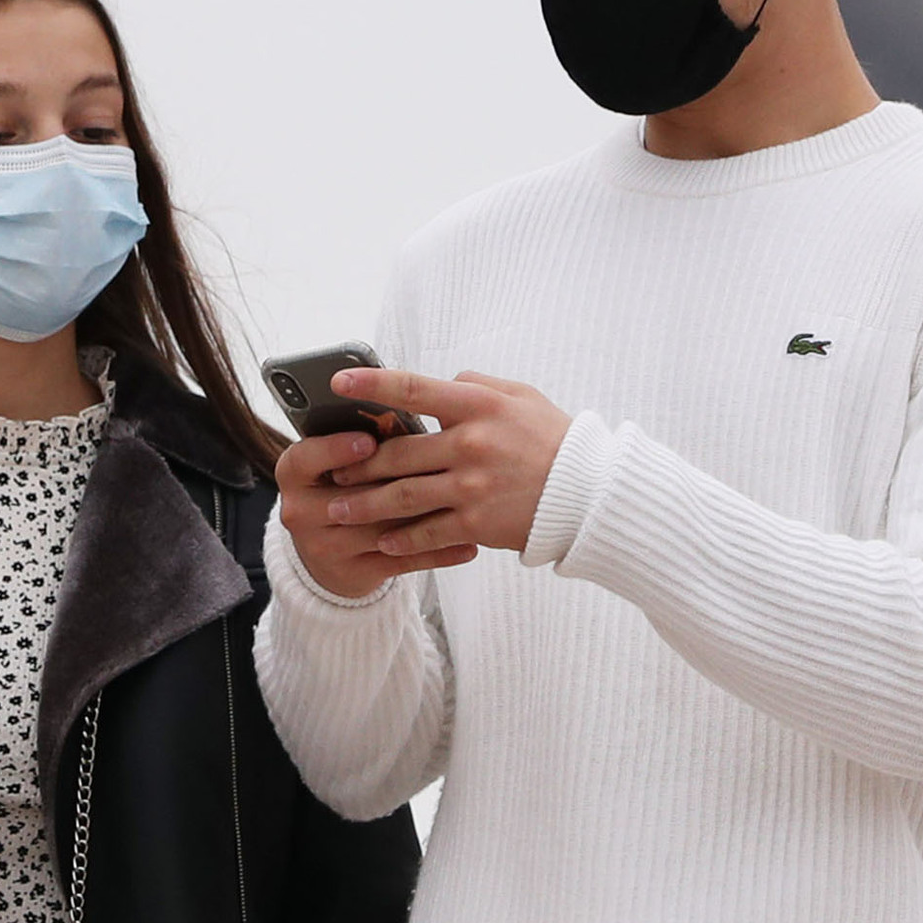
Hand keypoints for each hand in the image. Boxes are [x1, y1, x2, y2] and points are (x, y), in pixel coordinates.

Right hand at [279, 423, 475, 598]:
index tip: (369, 440)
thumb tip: (404, 410)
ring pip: (378, 531)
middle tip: (435, 471)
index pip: (305, 458)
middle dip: (392, 484)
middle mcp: (300, 512)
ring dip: (424, 519)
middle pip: (348, 498)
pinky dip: (437, 553)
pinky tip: (468, 545)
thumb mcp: (339, 456)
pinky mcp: (354, 573)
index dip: (336, 449)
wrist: (329, 547)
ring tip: (465, 505)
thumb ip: (364, 437)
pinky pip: (400, 562)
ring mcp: (324, 547)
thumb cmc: (345, 482)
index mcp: (294, 473)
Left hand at [292, 369, 571, 571]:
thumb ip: (475, 385)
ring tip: (338, 511)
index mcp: (479, 406)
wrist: (589, 493)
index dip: (372, 383)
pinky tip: (382, 542)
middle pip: (396, 453)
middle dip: (357, 463)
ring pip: (401, 496)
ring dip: (364, 505)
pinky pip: (427, 532)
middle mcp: (470, 444)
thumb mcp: (520, 396)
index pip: (414, 390)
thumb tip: (440, 382)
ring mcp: (471, 487)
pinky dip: (401, 539)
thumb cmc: (552, 439)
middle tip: (333, 470)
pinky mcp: (477, 523)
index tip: (339, 380)